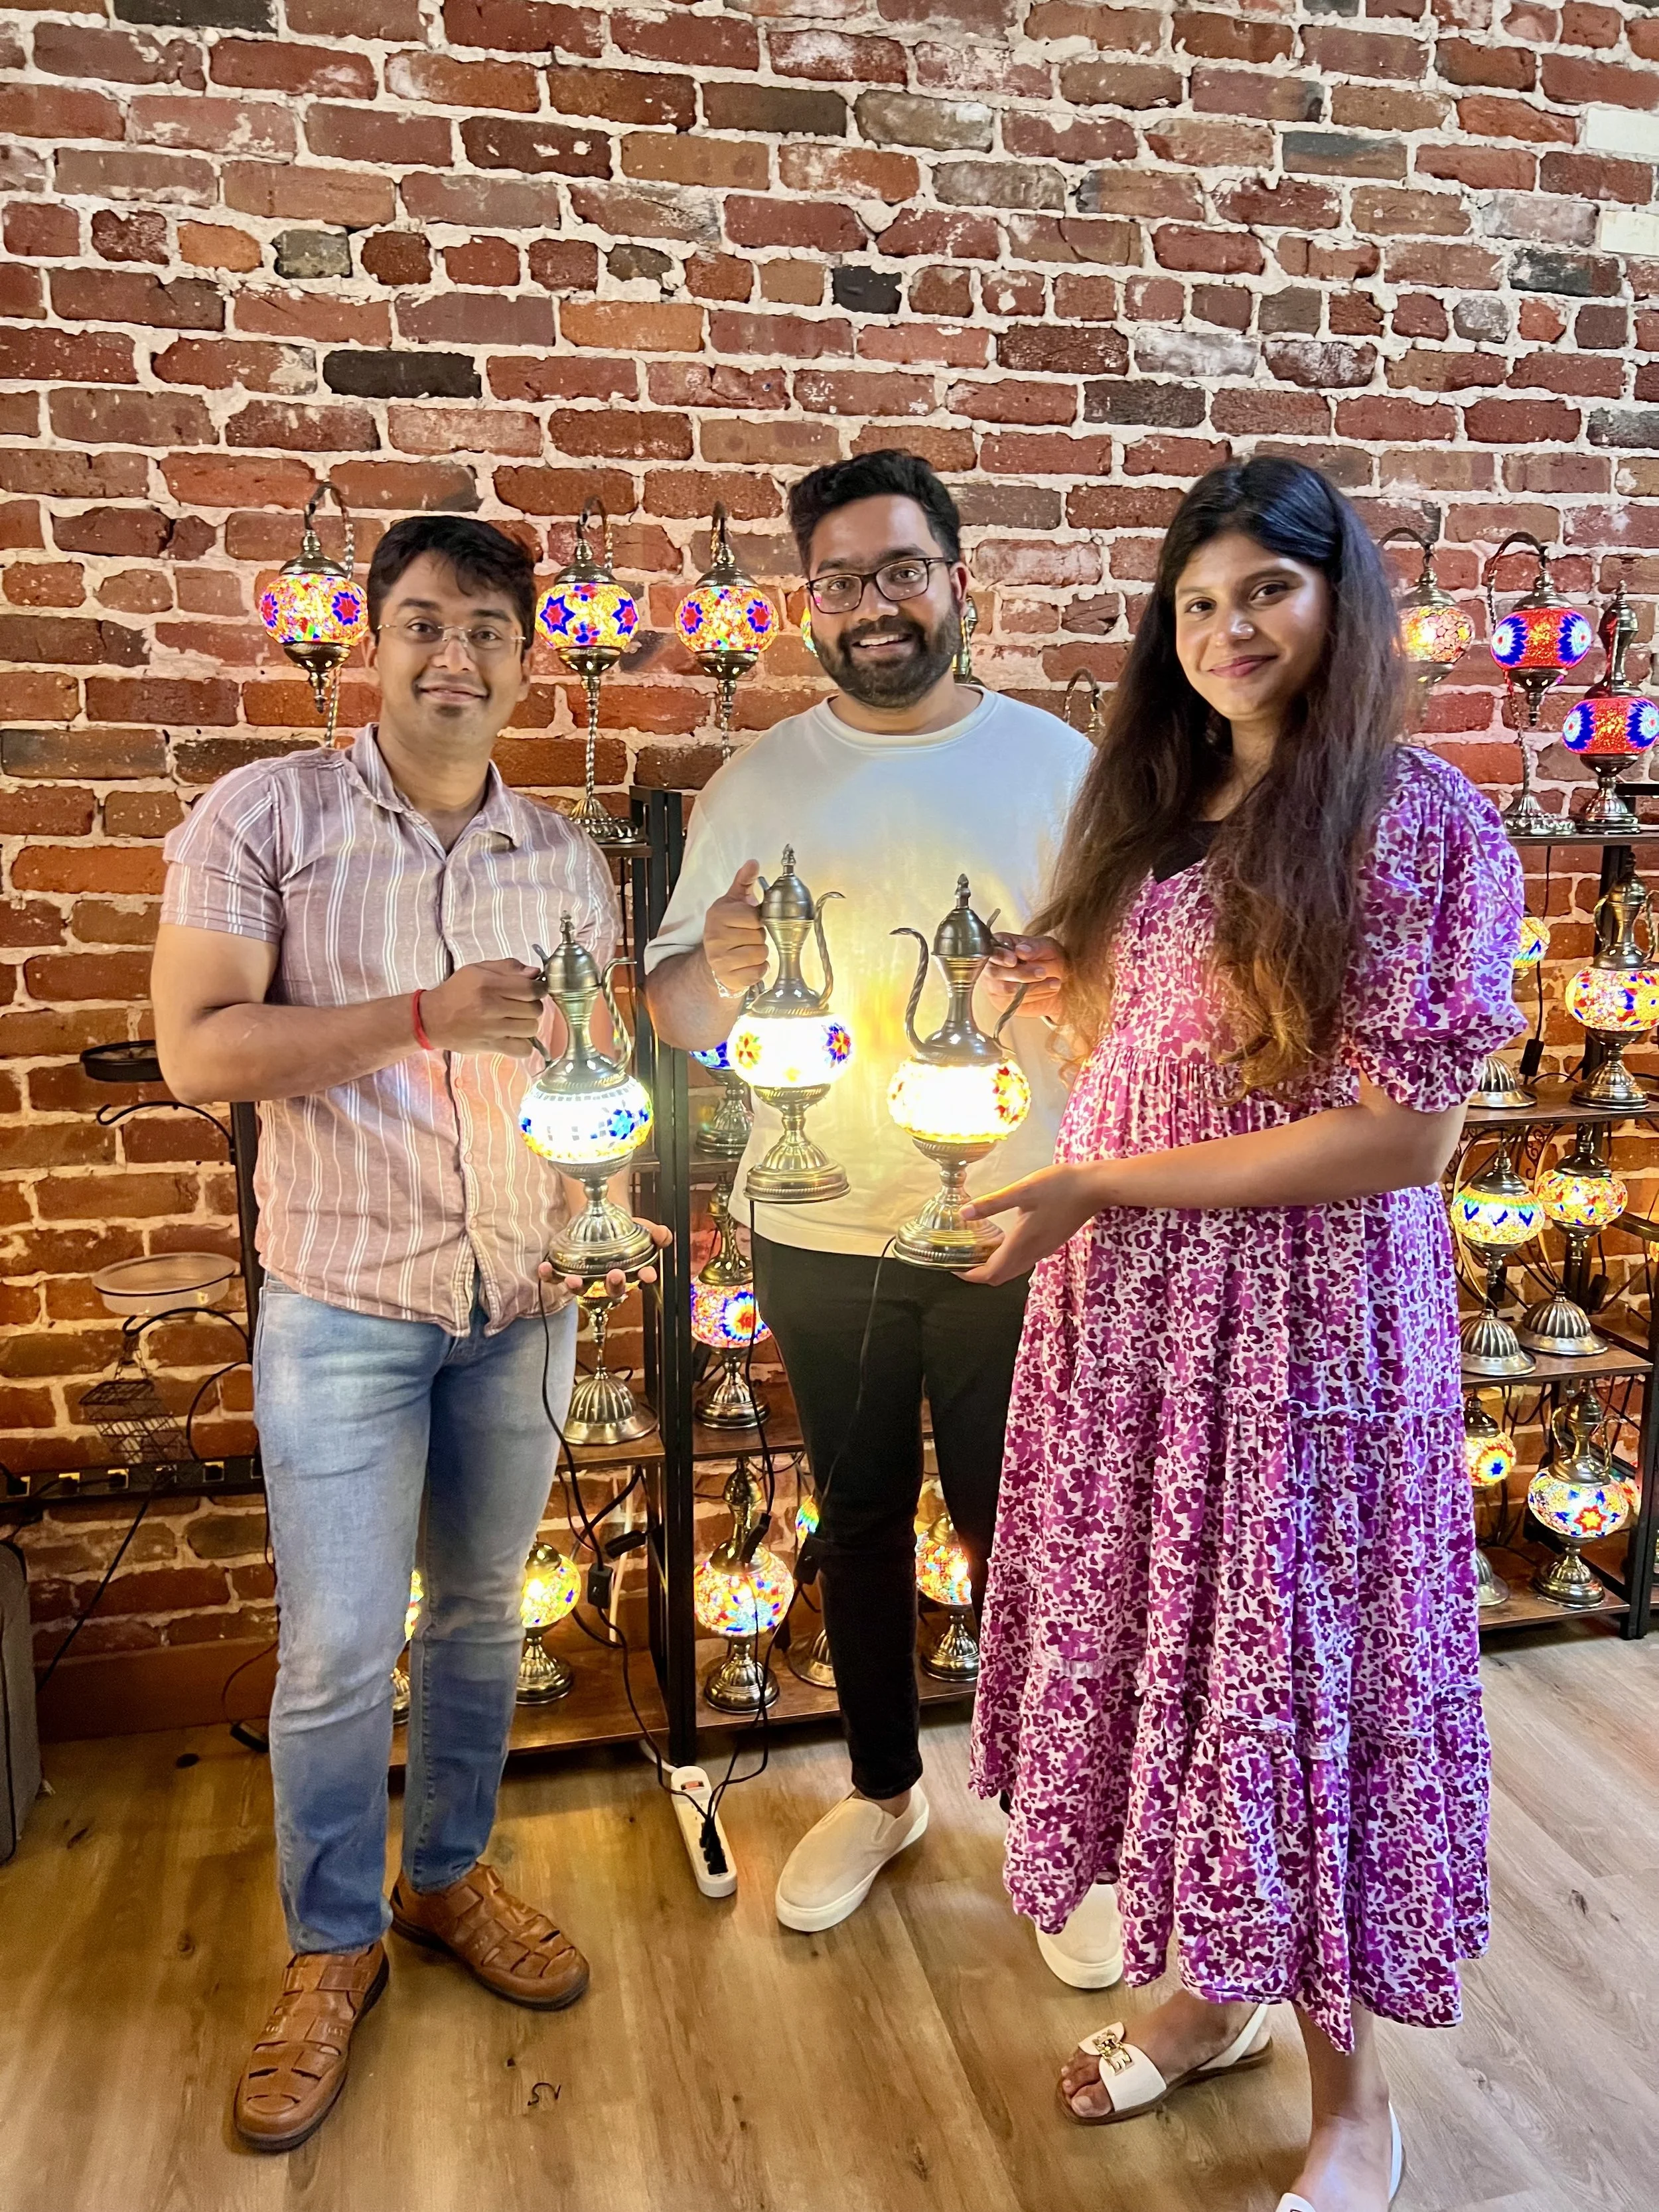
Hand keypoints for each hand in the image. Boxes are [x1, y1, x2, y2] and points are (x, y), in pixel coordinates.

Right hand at [420, 960, 545, 1056]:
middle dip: (532, 1006)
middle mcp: (491, 1007)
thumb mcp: (477, 970)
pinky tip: (514, 1036)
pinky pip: (523, 1049)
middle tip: (521, 1005)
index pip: (531, 988)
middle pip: (534, 1009)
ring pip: (531, 1028)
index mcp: (489, 985)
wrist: (432, 1018)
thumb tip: (535, 973)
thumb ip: (508, 968)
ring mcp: (491, 1029)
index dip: (539, 988)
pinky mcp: (491, 1046)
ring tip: (516, 1020)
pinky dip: (523, 1044)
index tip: (536, 989)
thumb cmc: (456, 992)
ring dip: (527, 1024)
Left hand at [538, 1220, 672, 1300]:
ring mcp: (587, 1279)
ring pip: (582, 1289)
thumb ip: (655, 1233)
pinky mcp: (567, 1272)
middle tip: (615, 1275)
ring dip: (578, 1286)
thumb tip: (662, 1234)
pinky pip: (556, 1278)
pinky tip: (544, 1267)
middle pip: (613, 1290)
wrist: (599, 1221)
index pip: (640, 1278)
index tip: (648, 1274)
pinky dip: (549, 1275)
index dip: (645, 1277)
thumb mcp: (642, 1229)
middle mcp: (608, 1281)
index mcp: (630, 1273)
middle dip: (614, 1285)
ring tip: (574, 1279)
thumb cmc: (623, 1234)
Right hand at [701, 860, 767, 1000]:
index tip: (749, 922)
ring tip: (747, 949)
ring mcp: (720, 960)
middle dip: (758, 937)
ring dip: (759, 953)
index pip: (753, 917)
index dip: (757, 920)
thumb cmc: (726, 928)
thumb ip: (743, 882)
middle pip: (758, 936)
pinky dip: (759, 969)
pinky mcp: (728, 978)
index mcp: (718, 915)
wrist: (712, 959)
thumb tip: (752, 862)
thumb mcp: (732, 902)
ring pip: (759, 954)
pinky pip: (757, 972)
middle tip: (747, 937)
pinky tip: (748, 964)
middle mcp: (715, 938)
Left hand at [959, 1163, 1104, 1284]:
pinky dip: (1007, 1259)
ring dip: (994, 1267)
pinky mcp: (1050, 1243)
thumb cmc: (1059, 1186)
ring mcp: (1044, 1250)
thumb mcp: (1022, 1190)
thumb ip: (992, 1203)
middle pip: (1001, 1277)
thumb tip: (964, 1214)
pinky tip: (1003, 1241)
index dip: (970, 1275)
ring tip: (978, 1250)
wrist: (1094, 1188)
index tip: (954, 1268)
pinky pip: (1024, 1261)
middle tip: (962, 1259)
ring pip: (1013, 1270)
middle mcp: (1032, 1253)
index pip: (991, 1273)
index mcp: (1022, 1243)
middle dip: (979, 1274)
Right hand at [985, 933, 1066, 1020]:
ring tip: (1055, 982)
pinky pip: (1015, 1002)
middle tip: (1042, 972)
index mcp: (998, 946)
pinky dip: (1035, 996)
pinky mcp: (1003, 1002)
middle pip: (996, 973)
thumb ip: (1034, 948)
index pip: (991, 951)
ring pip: (1007, 989)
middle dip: (1021, 974)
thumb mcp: (1046, 947)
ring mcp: (994, 986)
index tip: (1013, 960)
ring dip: (1033, 987)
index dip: (1000, 956)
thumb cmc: (1045, 957)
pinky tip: (1049, 989)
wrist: (1055, 977)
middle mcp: (991, 966)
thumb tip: (1020, 950)